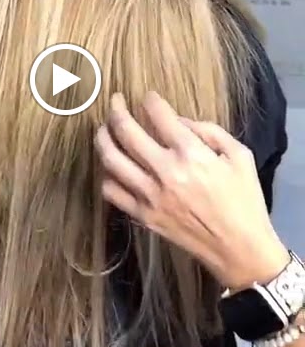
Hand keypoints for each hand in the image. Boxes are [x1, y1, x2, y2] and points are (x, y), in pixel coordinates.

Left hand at [95, 92, 289, 289]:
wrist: (239, 249)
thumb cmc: (244, 200)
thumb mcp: (239, 155)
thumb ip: (208, 131)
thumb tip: (177, 121)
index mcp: (191, 154)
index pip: (159, 115)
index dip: (150, 100)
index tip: (147, 97)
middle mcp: (165, 172)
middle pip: (126, 132)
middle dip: (116, 110)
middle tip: (115, 101)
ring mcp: (149, 196)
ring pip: (111, 160)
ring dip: (103, 138)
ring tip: (104, 129)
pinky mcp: (142, 216)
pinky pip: (111, 191)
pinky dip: (106, 175)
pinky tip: (112, 167)